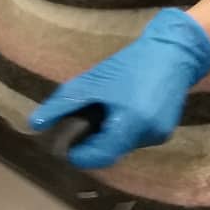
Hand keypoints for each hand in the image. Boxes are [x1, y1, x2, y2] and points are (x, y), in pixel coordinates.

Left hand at [29, 9, 209, 168]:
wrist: (174, 52)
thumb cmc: (130, 64)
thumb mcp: (92, 82)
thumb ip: (62, 104)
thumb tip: (36, 124)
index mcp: (130, 124)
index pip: (99, 157)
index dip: (78, 154)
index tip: (64, 144)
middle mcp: (148, 136)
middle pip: (110, 151)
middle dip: (93, 140)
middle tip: (80, 121)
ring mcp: (160, 135)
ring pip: (122, 145)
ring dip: (108, 134)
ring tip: (103, 110)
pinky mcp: (165, 131)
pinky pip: (135, 138)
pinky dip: (123, 129)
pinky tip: (120, 109)